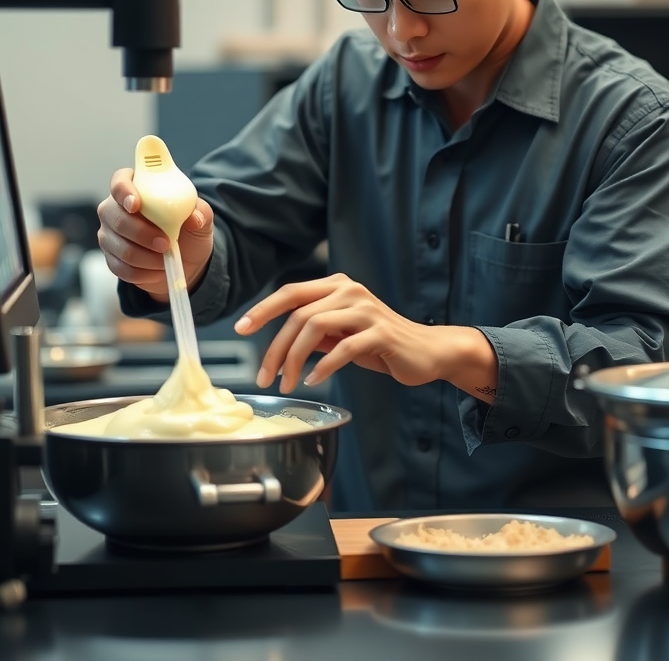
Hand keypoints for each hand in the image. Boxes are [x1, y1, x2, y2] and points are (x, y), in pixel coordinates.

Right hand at [97, 168, 214, 302]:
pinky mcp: (111, 259)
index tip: (136, 204)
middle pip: (117, 218)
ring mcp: (109, 235)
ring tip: (166, 257)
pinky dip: (144, 272)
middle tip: (165, 243)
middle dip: (141, 233)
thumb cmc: (188, 231)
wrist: (186, 261)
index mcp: (136, 189)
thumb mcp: (201, 218)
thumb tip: (194, 218)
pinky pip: (121, 267)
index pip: (119, 181)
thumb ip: (201, 212)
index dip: (123, 191)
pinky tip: (158, 269)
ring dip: (146, 257)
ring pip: (119, 246)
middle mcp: (115, 209)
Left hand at [234, 273, 498, 400]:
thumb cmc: (382, 343)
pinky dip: (323, 366)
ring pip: (315, 327)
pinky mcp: (380, 332)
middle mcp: (350, 291)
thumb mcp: (341, 334)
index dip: (262, 309)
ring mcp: (366, 310)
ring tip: (288, 383)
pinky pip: (343, 347)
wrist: (428, 351)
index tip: (240, 328)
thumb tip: (280, 341)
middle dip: (275, 347)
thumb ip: (315, 331)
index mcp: (337, 286)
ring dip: (294, 359)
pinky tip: (314, 380)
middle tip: (264, 376)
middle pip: (298, 313)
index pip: (290, 292)